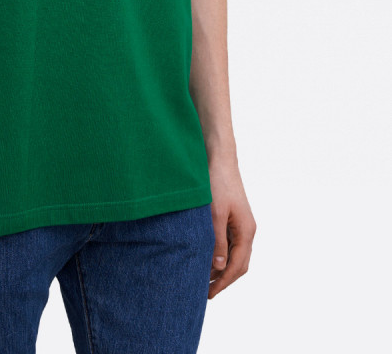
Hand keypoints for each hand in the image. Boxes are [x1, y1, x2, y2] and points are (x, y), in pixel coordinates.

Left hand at [207, 156, 255, 298]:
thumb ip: (217, 241)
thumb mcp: (214, 214)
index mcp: (246, 231)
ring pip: (234, 254)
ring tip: (203, 278)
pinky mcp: (233, 217)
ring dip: (221, 268)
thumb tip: (219, 267)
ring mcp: (241, 223)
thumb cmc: (217, 183)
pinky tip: (206, 256)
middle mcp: (247, 230)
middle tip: (205, 291)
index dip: (223, 282)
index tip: (208, 294)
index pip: (237, 266)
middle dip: (224, 279)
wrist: (218, 157)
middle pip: (239, 264)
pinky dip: (220, 254)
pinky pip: (229, 243)